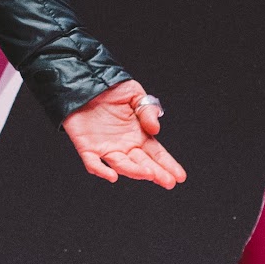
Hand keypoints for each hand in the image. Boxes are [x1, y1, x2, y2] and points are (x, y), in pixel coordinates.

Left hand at [62, 80, 185, 186]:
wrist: (84, 82)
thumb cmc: (111, 89)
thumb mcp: (135, 94)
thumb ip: (147, 110)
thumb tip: (155, 129)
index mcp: (138, 135)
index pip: (156, 154)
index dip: (168, 165)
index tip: (180, 176)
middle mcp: (124, 145)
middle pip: (142, 163)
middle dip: (156, 173)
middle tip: (168, 182)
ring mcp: (106, 149)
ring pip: (122, 165)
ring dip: (135, 171)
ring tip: (149, 174)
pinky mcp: (87, 148)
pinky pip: (93, 163)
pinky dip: (101, 171)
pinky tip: (112, 176)